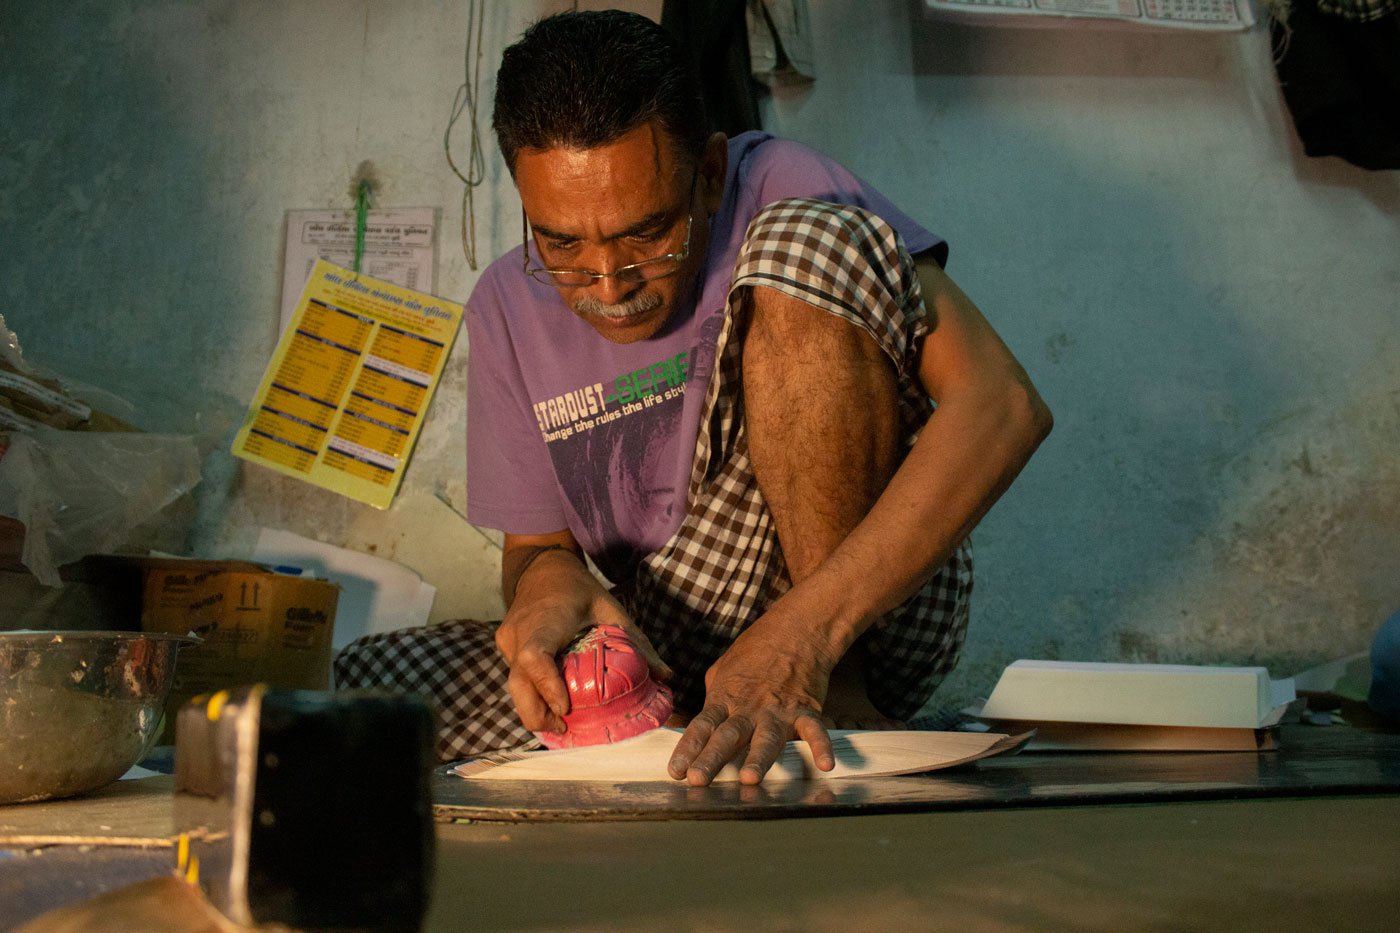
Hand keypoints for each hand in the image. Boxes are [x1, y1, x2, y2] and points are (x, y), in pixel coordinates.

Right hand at [496, 586, 668, 733]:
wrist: (542, 569)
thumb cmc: (578, 589)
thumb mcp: (611, 609)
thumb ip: (637, 642)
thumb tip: (667, 676)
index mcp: (546, 621)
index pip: (534, 658)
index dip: (546, 686)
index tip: (564, 708)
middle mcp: (519, 633)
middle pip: (518, 684)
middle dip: (537, 714)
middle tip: (564, 728)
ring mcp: (508, 642)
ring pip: (513, 686)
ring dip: (534, 709)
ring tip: (560, 723)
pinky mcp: (504, 647)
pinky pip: (515, 677)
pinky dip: (531, 695)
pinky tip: (550, 705)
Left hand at [666, 619, 837, 785]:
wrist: (796, 630)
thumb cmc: (756, 650)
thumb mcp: (723, 669)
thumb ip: (713, 699)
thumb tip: (701, 724)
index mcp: (726, 698)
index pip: (702, 726)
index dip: (688, 748)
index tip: (676, 771)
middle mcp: (749, 708)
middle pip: (728, 736)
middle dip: (712, 759)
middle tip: (698, 780)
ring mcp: (778, 710)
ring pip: (766, 738)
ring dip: (758, 758)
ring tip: (750, 778)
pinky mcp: (806, 710)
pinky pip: (814, 730)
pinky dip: (821, 746)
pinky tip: (825, 764)